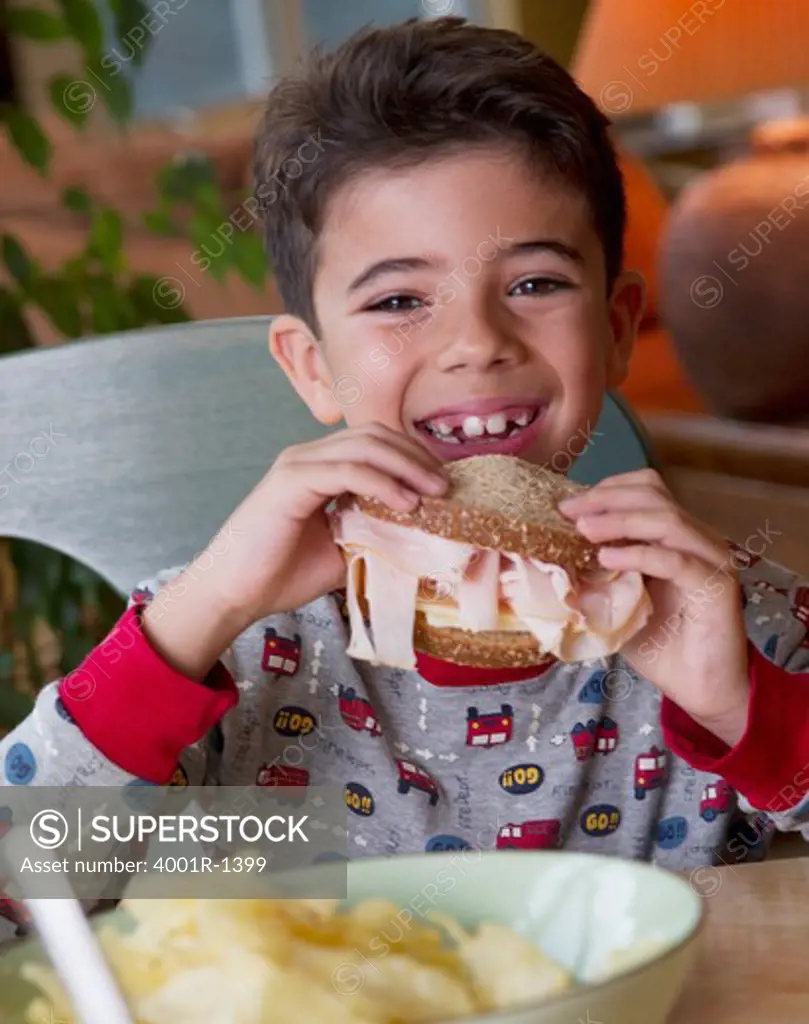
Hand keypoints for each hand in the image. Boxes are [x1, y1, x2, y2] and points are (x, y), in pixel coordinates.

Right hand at [143, 424, 447, 678]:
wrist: (233, 593)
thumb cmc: (280, 576)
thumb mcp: (342, 551)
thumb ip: (374, 533)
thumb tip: (420, 538)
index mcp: (320, 468)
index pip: (375, 444)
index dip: (413, 458)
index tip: (444, 484)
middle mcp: (308, 456)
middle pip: (375, 436)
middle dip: (417, 457)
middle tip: (448, 485)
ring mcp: (298, 464)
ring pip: (365, 446)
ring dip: (407, 466)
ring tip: (435, 492)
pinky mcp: (290, 480)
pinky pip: (346, 470)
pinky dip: (381, 482)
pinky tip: (404, 503)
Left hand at [559, 469, 749, 745]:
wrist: (699, 687)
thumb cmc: (658, 643)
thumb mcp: (614, 603)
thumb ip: (592, 576)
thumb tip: (547, 558)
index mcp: (675, 535)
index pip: (645, 489)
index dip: (606, 490)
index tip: (566, 506)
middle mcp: (697, 539)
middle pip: (654, 495)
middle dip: (606, 499)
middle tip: (570, 513)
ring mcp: (711, 559)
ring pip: (667, 519)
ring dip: (620, 521)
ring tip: (584, 531)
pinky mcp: (716, 586)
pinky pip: (677, 560)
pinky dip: (640, 554)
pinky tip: (608, 558)